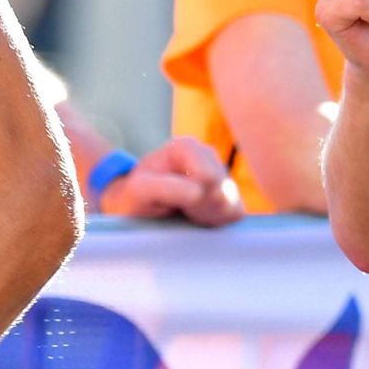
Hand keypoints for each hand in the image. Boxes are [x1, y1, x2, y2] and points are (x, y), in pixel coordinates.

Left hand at [99, 136, 243, 225]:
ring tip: (186, 216)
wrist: (134, 208)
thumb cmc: (133, 197)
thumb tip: (200, 193)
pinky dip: (218, 221)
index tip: (175, 205)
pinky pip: (236, 212)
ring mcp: (220, 174)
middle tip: (180, 213)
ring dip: (209, 216)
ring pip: (231, 201)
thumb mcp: (140, 191)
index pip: (208, 178)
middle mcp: (208, 156)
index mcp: (187, 147)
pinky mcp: (227, 193)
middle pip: (222, 189)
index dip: (194, 198)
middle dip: (203, 208)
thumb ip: (167, 189)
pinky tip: (199, 219)